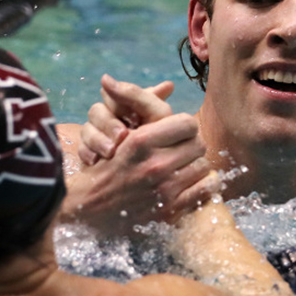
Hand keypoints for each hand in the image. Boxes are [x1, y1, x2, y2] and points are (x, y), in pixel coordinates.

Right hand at [62, 76, 218, 235]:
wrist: (90, 207)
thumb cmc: (106, 166)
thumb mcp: (119, 134)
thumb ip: (142, 108)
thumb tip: (168, 85)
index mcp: (141, 141)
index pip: (187, 123)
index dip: (185, 126)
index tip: (178, 132)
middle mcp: (154, 165)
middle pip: (199, 144)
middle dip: (191, 145)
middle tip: (182, 150)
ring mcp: (164, 190)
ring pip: (203, 166)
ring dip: (195, 165)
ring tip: (183, 167)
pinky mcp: (170, 210)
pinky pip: (206, 189)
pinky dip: (204, 186)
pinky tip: (192, 184)